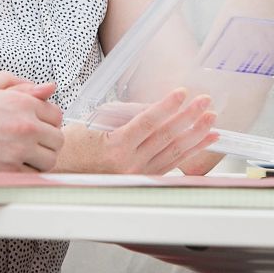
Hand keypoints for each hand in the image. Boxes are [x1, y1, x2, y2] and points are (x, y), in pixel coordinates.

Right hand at [0, 72, 64, 171]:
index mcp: (21, 103)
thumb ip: (17, 83)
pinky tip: (12, 164)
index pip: (56, 115)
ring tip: (22, 154)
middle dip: (46, 139)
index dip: (45, 120)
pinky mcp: (10, 172)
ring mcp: (19, 150)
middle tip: (29, 140)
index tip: (35, 124)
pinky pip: (34, 175)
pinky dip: (27, 172)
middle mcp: (25, 126)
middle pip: (57, 139)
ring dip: (40, 158)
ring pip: (50, 159)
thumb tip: (47, 88)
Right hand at [65, 89, 217, 174]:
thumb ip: (125, 115)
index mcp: (115, 148)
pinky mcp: (143, 179)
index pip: (147, 123)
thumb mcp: (94, 123)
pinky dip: (190, 151)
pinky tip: (203, 142)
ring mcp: (139, 175)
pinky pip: (171, 164)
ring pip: (173, 153)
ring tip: (211, 121)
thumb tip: (154, 107)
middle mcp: (130, 165)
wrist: (62, 174)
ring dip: (195, 135)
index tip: (182, 93)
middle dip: (188, 118)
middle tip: (204, 103)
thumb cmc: (74, 146)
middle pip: (166, 137)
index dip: (166, 106)